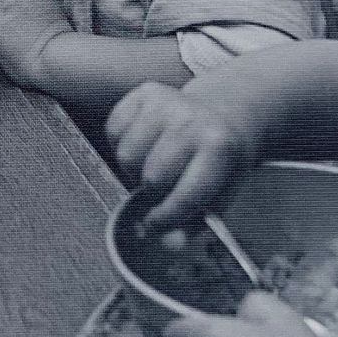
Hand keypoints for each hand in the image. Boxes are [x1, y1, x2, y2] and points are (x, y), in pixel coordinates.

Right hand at [107, 80, 264, 231]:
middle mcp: (193, 119)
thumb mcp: (221, 192)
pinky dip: (121, 145)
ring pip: (126, 155)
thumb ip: (194, 222)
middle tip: (162, 189)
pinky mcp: (144, 92)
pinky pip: (113, 130)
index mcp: (220, 147)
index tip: (158, 224)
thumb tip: (168, 244)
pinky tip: (143, 145)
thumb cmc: (220, 160)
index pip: (185, 195)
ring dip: (134, 169)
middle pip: (151, 177)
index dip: (167, 218)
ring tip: (153, 166)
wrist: (224, 113)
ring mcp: (167, 102)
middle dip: (152, 192)